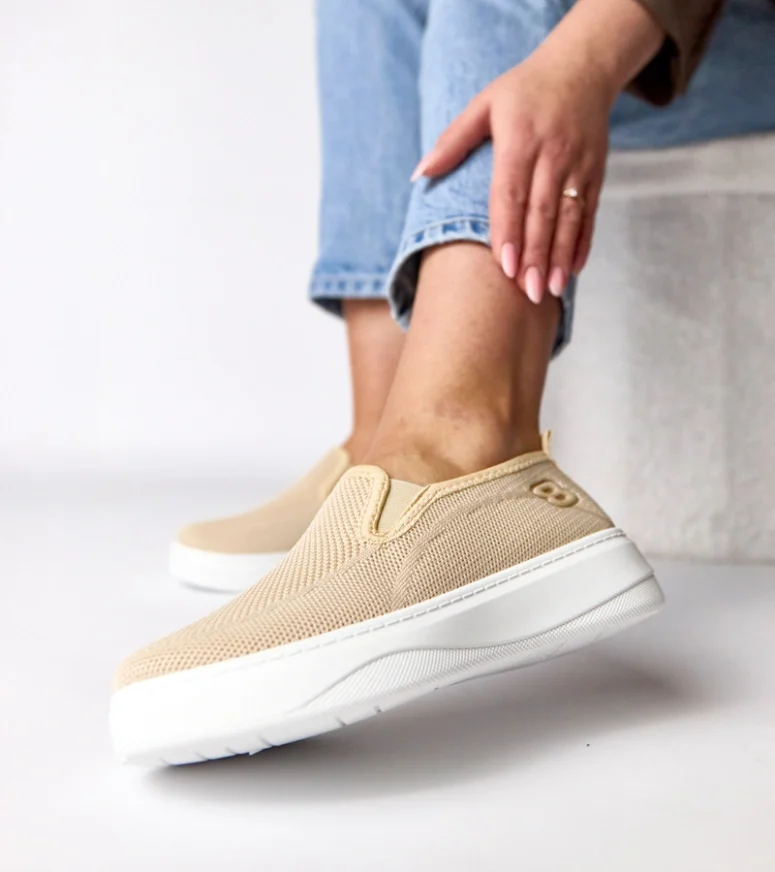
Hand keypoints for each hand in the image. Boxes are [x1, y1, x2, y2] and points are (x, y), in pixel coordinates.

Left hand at [413, 50, 614, 303]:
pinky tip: (573, 270)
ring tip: (549, 290)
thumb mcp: (483, 104)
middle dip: (535, 255)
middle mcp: (552, 153)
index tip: (504, 266)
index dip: (508, 231)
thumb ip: (452, 141)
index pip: (511, 192)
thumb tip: (419, 174)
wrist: (582, 67)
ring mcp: (578, 164)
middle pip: (542, 212)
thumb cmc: (523, 90)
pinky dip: (583, 242)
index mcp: (520, 138)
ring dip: (559, 256)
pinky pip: (590, 212)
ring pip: (569, 217)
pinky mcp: (595, 172)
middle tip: (527, 292)